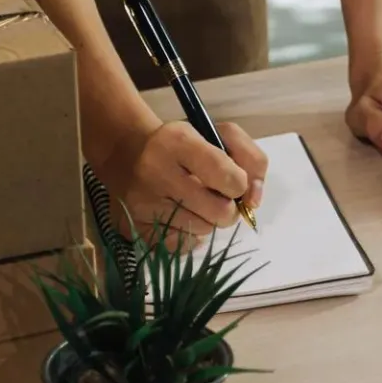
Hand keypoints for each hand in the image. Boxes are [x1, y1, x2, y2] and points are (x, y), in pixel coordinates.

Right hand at [98, 120, 268, 243]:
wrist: (127, 154)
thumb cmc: (184, 146)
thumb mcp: (220, 136)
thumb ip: (251, 160)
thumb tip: (254, 201)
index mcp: (179, 141)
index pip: (229, 177)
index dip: (239, 185)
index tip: (232, 181)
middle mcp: (156, 171)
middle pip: (220, 212)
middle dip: (227, 208)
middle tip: (216, 197)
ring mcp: (142, 202)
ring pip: (202, 231)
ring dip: (207, 220)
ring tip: (194, 203)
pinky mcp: (134, 227)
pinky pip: (181, 246)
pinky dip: (188, 235)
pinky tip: (180, 217)